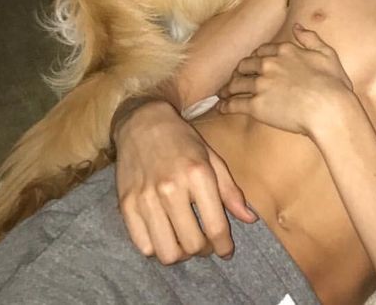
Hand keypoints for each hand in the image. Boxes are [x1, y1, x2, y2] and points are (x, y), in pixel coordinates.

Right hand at [114, 100, 256, 264]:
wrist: (142, 122)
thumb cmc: (182, 139)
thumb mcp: (212, 158)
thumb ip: (230, 191)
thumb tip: (249, 219)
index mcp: (197, 175)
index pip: (215, 227)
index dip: (224, 246)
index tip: (226, 251)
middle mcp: (170, 189)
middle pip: (192, 245)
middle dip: (204, 251)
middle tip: (206, 243)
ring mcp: (145, 199)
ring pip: (166, 252)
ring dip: (181, 254)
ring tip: (185, 242)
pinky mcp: (126, 205)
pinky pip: (143, 246)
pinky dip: (157, 248)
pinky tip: (165, 235)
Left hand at [217, 24, 353, 136]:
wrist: (329, 109)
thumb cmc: (333, 85)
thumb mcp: (327, 54)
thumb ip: (311, 38)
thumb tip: (298, 26)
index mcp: (285, 51)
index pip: (262, 52)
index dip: (256, 58)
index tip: (253, 65)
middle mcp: (270, 64)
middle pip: (245, 66)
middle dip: (239, 72)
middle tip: (235, 79)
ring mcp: (261, 84)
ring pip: (237, 84)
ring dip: (228, 89)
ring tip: (223, 94)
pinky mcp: (256, 105)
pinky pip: (234, 104)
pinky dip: (225, 106)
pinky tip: (221, 108)